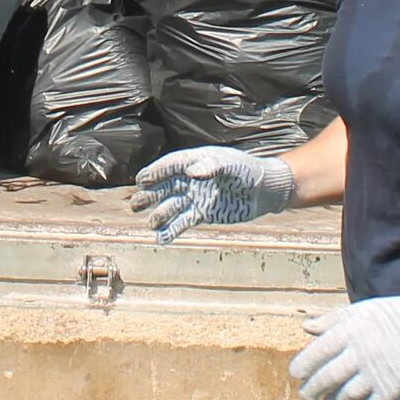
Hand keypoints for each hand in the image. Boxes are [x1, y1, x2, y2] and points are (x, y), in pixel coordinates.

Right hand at [132, 146, 294, 242]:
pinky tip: (161, 238)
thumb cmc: (247, 170)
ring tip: (151, 222)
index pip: (169, 167)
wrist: (263, 190)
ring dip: (159, 214)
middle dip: (149, 195)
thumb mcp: (231, 164)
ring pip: (170, 207)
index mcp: (194, 162)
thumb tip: (192, 172)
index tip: (141, 180)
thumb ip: (212, 166)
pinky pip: (182, 222)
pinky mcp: (201, 214)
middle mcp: (190, 180)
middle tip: (135, 204)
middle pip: (164, 187)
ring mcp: (194, 198)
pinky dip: (171, 230)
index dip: (154, 173)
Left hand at [290, 293, 399, 399]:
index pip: (317, 353)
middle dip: (310, 390)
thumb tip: (306, 327)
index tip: (296, 373)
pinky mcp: (390, 390)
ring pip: (343, 397)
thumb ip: (331, 320)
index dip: (302, 367)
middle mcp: (361, 354)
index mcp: (351, 332)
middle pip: (327, 378)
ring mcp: (376, 374)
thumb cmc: (390, 315)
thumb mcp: (360, 310)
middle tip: (306, 393)